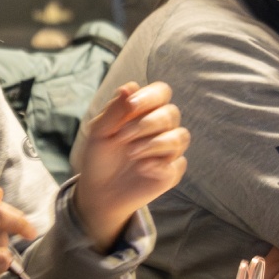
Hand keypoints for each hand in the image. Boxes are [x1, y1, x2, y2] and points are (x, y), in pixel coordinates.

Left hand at [69, 81, 189, 249]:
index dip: (150, 97)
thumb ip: (115, 110)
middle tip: (122, 137)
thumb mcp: (99, 132)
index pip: (161, 92)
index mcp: (144, 111)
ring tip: (131, 153)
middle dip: (146, 124)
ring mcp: (168, 150)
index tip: (131, 106)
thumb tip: (129, 87)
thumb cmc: (99, 157)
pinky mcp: (171, 171)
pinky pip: (178, 163)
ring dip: (154, 144)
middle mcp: (161, 127)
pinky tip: (142, 169)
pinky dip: (160, 165)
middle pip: (171, 113)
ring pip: (180, 137)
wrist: (98, 191)